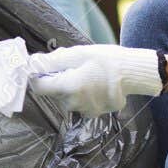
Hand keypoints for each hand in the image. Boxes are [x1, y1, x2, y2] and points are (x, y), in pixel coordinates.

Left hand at [25, 45, 162, 114]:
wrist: (133, 74)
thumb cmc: (106, 60)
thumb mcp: (78, 53)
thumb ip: (53, 60)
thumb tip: (33, 62)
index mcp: (67, 86)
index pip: (38, 87)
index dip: (37, 77)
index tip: (42, 69)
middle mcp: (73, 103)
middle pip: (53, 93)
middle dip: (58, 80)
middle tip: (73, 67)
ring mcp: (84, 111)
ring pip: (66, 99)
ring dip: (70, 88)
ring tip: (87, 74)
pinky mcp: (94, 114)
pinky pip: (80, 104)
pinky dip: (82, 95)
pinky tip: (94, 85)